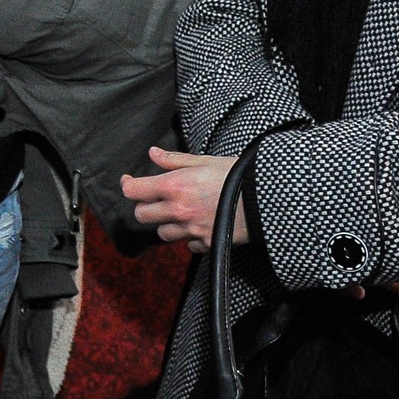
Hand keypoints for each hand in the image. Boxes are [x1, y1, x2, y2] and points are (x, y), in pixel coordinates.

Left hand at [122, 146, 243, 252]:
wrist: (270, 199)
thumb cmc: (239, 175)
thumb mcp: (206, 161)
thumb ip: (175, 160)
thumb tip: (153, 153)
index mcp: (175, 186)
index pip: (134, 191)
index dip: (128, 185)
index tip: (130, 181)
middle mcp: (178, 210)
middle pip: (142, 216)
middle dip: (144, 206)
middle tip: (154, 198)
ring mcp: (191, 230)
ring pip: (162, 233)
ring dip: (166, 223)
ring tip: (179, 212)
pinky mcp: (206, 243)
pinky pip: (187, 245)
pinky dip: (189, 237)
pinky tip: (199, 225)